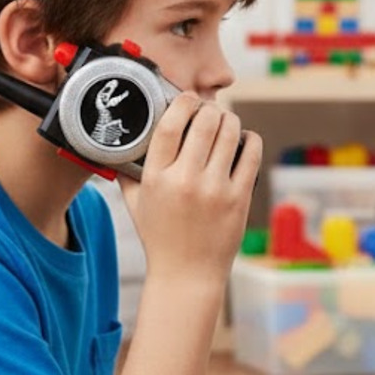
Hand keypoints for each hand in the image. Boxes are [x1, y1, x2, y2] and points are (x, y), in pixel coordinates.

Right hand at [122, 94, 260, 297]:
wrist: (187, 275)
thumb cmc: (160, 238)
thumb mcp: (135, 203)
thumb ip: (128, 172)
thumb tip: (123, 144)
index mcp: (157, 178)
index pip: (170, 124)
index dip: (182, 102)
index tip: (188, 99)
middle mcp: (185, 180)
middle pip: (204, 121)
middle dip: (210, 110)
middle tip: (210, 112)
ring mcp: (214, 189)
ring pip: (230, 132)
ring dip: (230, 120)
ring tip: (226, 123)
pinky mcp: (239, 197)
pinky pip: (250, 153)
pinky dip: (250, 139)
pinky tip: (244, 139)